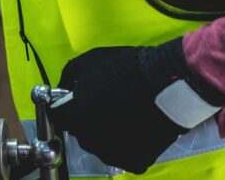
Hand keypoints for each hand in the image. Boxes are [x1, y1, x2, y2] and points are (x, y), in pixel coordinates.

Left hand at [48, 38, 220, 173]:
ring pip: (100, 146)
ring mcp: (112, 153)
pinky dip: (126, 145)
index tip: (76, 103)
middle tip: (104, 106)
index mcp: (73, 116)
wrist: (166, 84)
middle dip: (85, 120)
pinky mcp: (134, 162)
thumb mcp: (87, 62)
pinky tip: (135, 128)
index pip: (58, 117)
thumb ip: (68, 77)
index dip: (65, 108)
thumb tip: (61, 90)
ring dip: (105, 134)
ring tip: (122, 116)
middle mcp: (89, 139)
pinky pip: (122, 155)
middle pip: (79, 132)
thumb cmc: (124, 69)